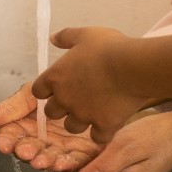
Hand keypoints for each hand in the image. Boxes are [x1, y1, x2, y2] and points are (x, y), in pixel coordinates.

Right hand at [0, 83, 103, 171]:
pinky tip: (61, 162)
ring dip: (43, 160)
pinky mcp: (82, 152)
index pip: (11, 135)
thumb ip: (6, 110)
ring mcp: (61, 146)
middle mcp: (42, 138)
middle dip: (26, 151)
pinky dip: (66, 163)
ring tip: (43, 160)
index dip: (7, 141)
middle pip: (30, 148)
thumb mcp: (30, 94)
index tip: (5, 145)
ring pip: (49, 157)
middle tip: (26, 152)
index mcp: (27, 124)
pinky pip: (73, 160)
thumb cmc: (63, 84)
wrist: (99, 78)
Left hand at [32, 27, 147, 142]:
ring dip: (80, 121)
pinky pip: (97, 137)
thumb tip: (52, 38)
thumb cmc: (109, 48)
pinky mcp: (103, 125)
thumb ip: (65, 37)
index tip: (58, 86)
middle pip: (51, 112)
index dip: (47, 90)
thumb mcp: (84, 34)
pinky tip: (109, 123)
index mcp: (56, 77)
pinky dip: (102, 132)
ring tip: (94, 110)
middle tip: (77, 99)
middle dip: (61, 108)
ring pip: (72, 126)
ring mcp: (83, 115)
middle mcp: (65, 99)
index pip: (38, 91)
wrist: (133, 66)